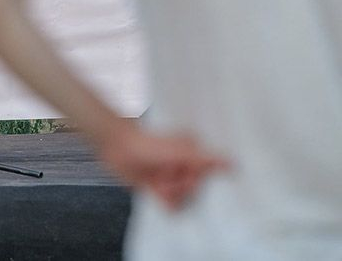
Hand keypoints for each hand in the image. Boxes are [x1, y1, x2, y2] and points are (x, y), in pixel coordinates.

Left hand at [98, 123, 230, 210]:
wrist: (117, 147)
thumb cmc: (149, 144)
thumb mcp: (181, 151)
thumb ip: (207, 160)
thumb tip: (234, 164)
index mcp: (194, 154)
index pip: (208, 177)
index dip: (197, 177)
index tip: (186, 171)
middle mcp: (185, 166)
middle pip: (195, 191)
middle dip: (180, 185)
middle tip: (165, 172)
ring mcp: (171, 178)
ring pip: (183, 200)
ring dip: (169, 192)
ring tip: (156, 180)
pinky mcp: (158, 188)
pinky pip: (171, 206)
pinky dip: (165, 202)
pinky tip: (154, 189)